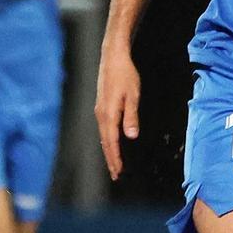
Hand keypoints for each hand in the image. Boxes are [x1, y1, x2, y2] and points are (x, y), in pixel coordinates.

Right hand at [95, 44, 140, 179]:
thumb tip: (130, 136)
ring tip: (114, 164)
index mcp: (108, 114)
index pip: (111, 142)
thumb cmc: (126, 75)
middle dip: (110, 159)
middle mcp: (100, 114)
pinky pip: (103, 128)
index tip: (119, 172)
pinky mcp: (101, 105)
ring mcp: (99, 110)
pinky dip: (107, 140)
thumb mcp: (133, 95)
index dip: (115, 158)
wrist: (113, 57)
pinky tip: (111, 143)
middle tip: (116, 175)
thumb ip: (131, 116)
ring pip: (103, 136)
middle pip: (105, 142)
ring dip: (108, 151)